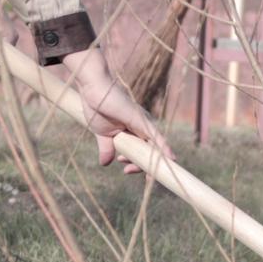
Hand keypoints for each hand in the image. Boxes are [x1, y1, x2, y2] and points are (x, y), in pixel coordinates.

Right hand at [57, 47, 168, 171]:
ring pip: (154, 149)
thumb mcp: (102, 135)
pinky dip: (164, 149)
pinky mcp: (142, 121)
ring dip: (147, 163)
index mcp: (133, 131)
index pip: (141, 152)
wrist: (92, 91)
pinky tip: (170, 159)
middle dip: (139, 166)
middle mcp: (142, 128)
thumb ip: (107, 148)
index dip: (137, 164)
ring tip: (128, 169)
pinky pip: (157, 137)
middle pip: (149, 153)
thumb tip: (105, 163)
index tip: (126, 171)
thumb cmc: (96, 108)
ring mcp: (144, 124)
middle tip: (126, 171)